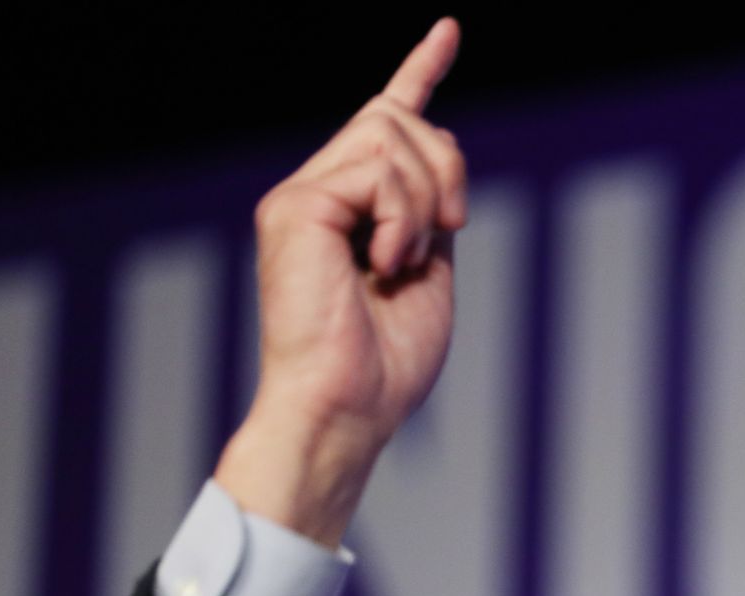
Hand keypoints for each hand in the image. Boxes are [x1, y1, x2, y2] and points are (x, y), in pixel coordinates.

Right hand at [214, 18, 467, 546]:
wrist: (347, 407)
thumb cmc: (386, 363)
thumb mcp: (430, 272)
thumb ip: (431, 213)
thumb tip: (445, 153)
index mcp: (349, 210)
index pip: (386, 121)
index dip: (420, 71)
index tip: (449, 31)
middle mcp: (317, 194)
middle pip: (400, 119)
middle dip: (447, 168)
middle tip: (451, 231)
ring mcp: (301, 198)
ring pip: (390, 133)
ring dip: (426, 199)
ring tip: (407, 259)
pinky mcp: (293, 207)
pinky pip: (376, 169)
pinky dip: (403, 216)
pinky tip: (387, 262)